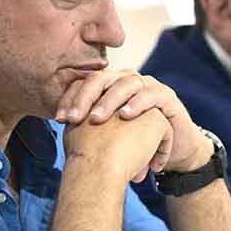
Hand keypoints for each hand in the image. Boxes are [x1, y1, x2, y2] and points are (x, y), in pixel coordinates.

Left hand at [56, 70, 211, 172]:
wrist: (170, 151)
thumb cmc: (136, 144)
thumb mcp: (110, 138)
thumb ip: (90, 131)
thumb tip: (61, 134)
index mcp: (110, 87)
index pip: (85, 84)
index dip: (71, 98)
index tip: (60, 118)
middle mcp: (126, 81)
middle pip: (102, 79)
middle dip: (86, 97)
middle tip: (75, 118)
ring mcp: (147, 86)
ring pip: (126, 83)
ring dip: (110, 100)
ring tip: (97, 119)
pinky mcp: (166, 96)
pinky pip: (151, 95)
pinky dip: (138, 104)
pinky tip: (126, 116)